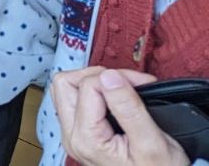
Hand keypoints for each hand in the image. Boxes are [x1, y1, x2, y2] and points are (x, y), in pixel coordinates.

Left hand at [52, 67, 187, 165]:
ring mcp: (73, 133)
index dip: (118, 78)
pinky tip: (114, 98)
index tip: (142, 83)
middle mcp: (72, 135)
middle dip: (97, 75)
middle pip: (65, 83)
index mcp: (86, 138)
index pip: (88, 86)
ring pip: (66, 89)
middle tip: (126, 82)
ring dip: (92, 81)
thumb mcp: (152, 142)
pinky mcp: (79, 132)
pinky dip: (93, 91)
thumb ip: (129, 109)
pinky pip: (74, 100)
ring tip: (121, 88)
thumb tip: (110, 77)